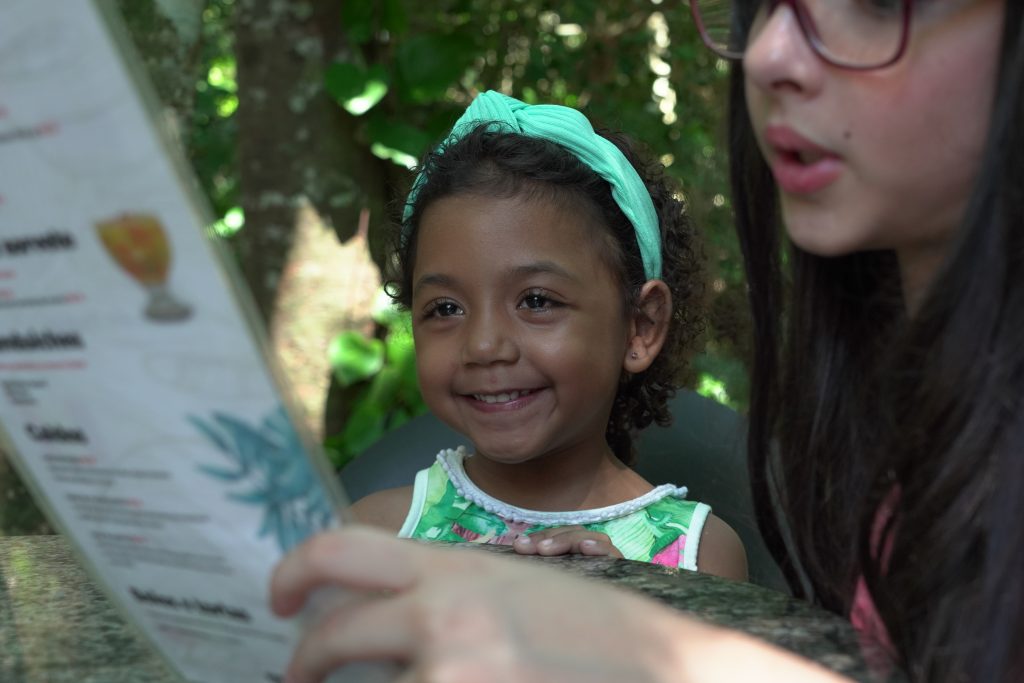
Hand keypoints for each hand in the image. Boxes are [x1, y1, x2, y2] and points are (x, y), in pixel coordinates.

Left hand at [271, 526, 698, 682]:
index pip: (342, 546)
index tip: (277, 600)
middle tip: (296, 673)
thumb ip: (446, 593)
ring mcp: (451, 672)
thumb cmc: (599, 632)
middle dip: (303, 661)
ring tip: (419, 679)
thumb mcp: (517, 588)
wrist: (670, 669)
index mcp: (456, 566)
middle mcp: (443, 614)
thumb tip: (380, 615)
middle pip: (331, 635)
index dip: (291, 570)